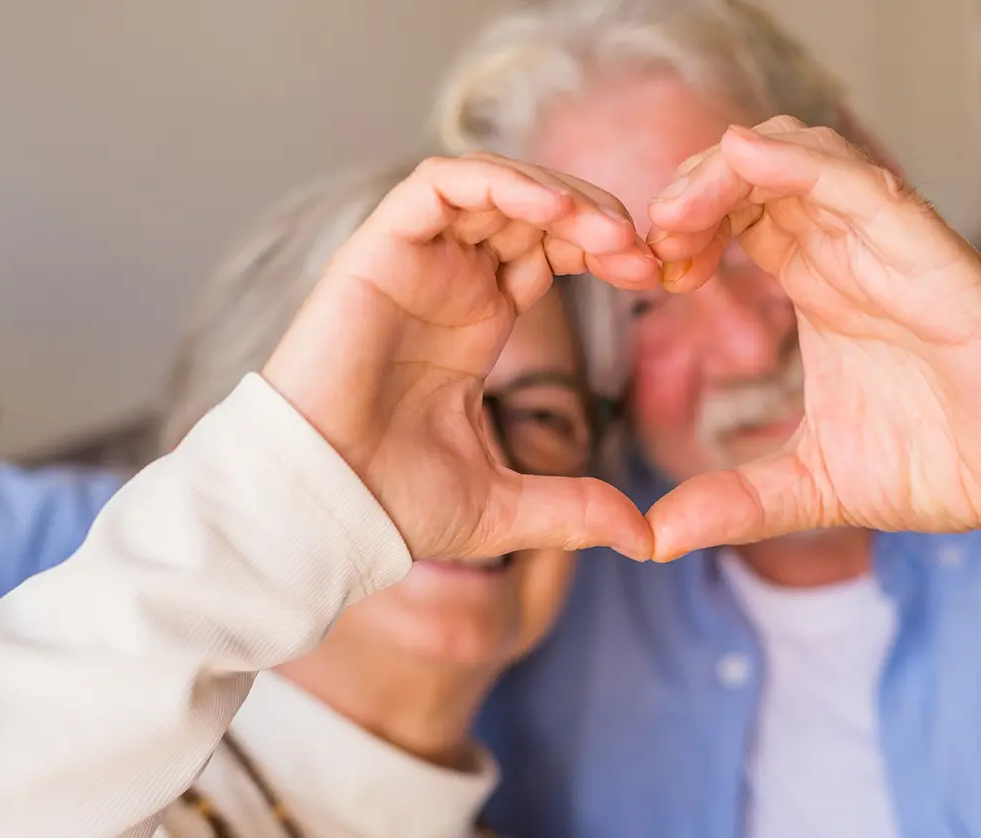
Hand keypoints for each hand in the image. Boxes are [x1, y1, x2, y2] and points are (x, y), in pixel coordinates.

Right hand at [264, 154, 657, 559]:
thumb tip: (648, 541)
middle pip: (533, 210)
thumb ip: (577, 510)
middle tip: (643, 252)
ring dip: (559, 194)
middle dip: (596, 218)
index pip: (550, 252)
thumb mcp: (507, 507)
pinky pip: (440, 184)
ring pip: (494, 185)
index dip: (604, 251)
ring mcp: (414, 263)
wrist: (325, 509)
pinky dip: (498, 181)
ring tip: (610, 235)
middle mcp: (449, 284)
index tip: (654, 275)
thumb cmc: (393, 504)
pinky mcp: (378, 251)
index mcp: (477, 324)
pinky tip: (552, 212)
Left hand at [644, 117, 980, 560]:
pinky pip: (862, 185)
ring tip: (679, 218)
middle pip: (758, 172)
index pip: (739, 217)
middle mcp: (851, 254)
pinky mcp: (935, 259)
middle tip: (653, 240)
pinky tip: (742, 161)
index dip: (684, 227)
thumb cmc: (940, 465)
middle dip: (691, 187)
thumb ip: (733, 504)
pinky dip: (800, 162)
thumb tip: (651, 540)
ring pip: (802, 157)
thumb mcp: (811, 487)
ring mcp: (892, 249)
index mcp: (821, 287)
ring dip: (727, 168)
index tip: (649, 274)